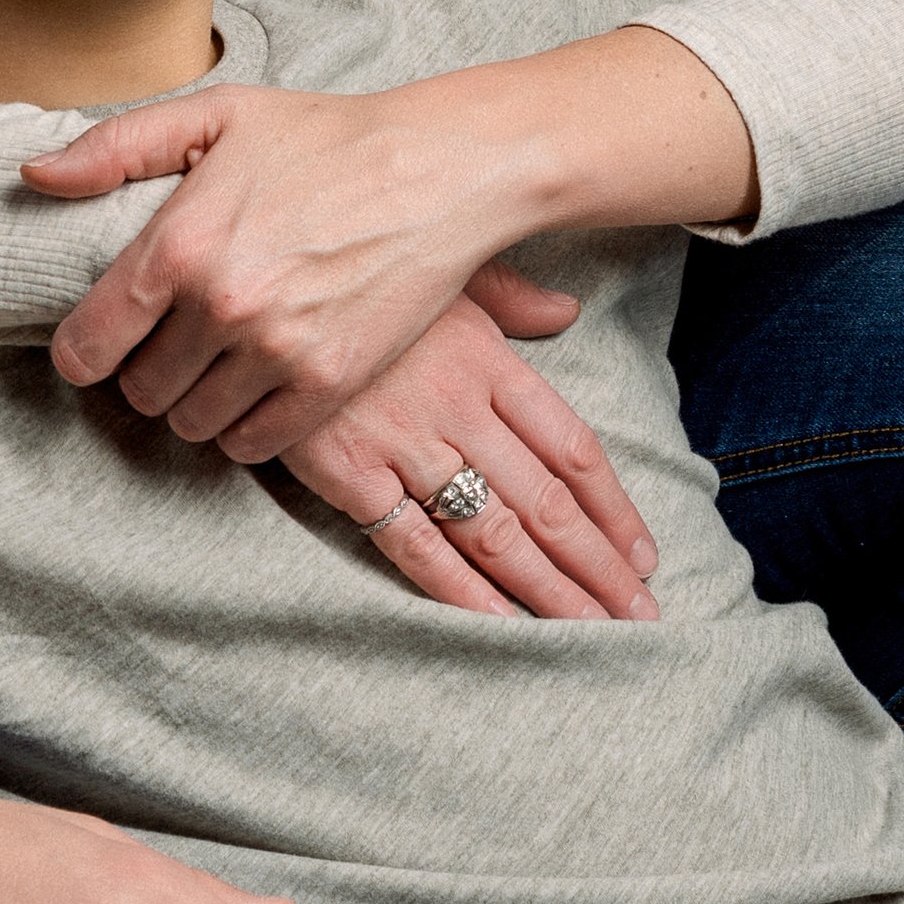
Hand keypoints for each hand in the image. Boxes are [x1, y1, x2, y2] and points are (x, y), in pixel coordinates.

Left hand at [28, 78, 536, 455]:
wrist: (438, 170)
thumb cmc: (325, 137)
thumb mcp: (215, 115)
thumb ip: (115, 148)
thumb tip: (33, 175)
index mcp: (179, 244)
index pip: (86, 347)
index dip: (83, 351)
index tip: (102, 342)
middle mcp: (221, 306)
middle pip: (138, 392)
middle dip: (144, 371)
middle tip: (171, 342)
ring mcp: (277, 351)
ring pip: (191, 424)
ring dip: (194, 402)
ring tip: (216, 363)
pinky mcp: (328, 383)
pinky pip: (253, 445)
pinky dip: (245, 427)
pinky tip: (256, 387)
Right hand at [282, 274, 661, 621]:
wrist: (260, 283)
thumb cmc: (355, 270)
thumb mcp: (444, 266)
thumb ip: (511, 298)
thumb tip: (567, 312)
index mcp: (489, 361)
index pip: (571, 448)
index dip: (614, 507)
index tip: (643, 553)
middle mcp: (458, 409)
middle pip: (546, 502)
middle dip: (598, 567)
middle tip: (643, 619)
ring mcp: (404, 445)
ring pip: (494, 532)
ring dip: (549, 590)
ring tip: (593, 636)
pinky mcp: (348, 474)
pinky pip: (414, 544)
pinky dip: (460, 591)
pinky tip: (500, 625)